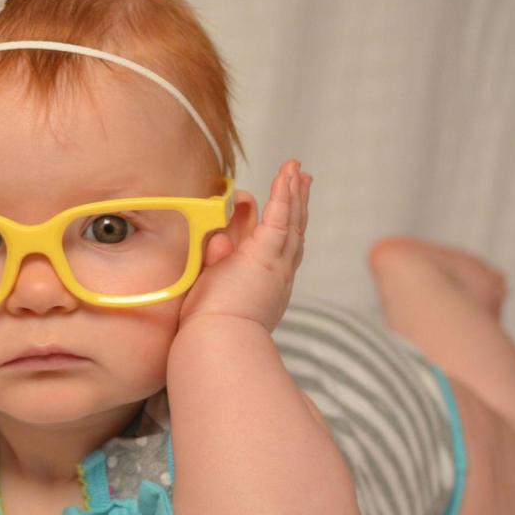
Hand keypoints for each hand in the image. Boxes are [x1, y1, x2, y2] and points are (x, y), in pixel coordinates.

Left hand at [177, 159, 310, 332]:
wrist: (217, 344)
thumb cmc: (210, 328)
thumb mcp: (213, 287)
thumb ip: (217, 261)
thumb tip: (219, 240)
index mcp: (266, 286)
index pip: (277, 250)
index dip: (281, 226)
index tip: (274, 207)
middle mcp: (277, 275)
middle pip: (293, 232)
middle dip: (298, 205)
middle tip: (304, 182)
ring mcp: (274, 265)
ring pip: (291, 221)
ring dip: (294, 192)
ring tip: (297, 170)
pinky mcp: (265, 256)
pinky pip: (279, 217)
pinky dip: (284, 194)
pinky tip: (289, 175)